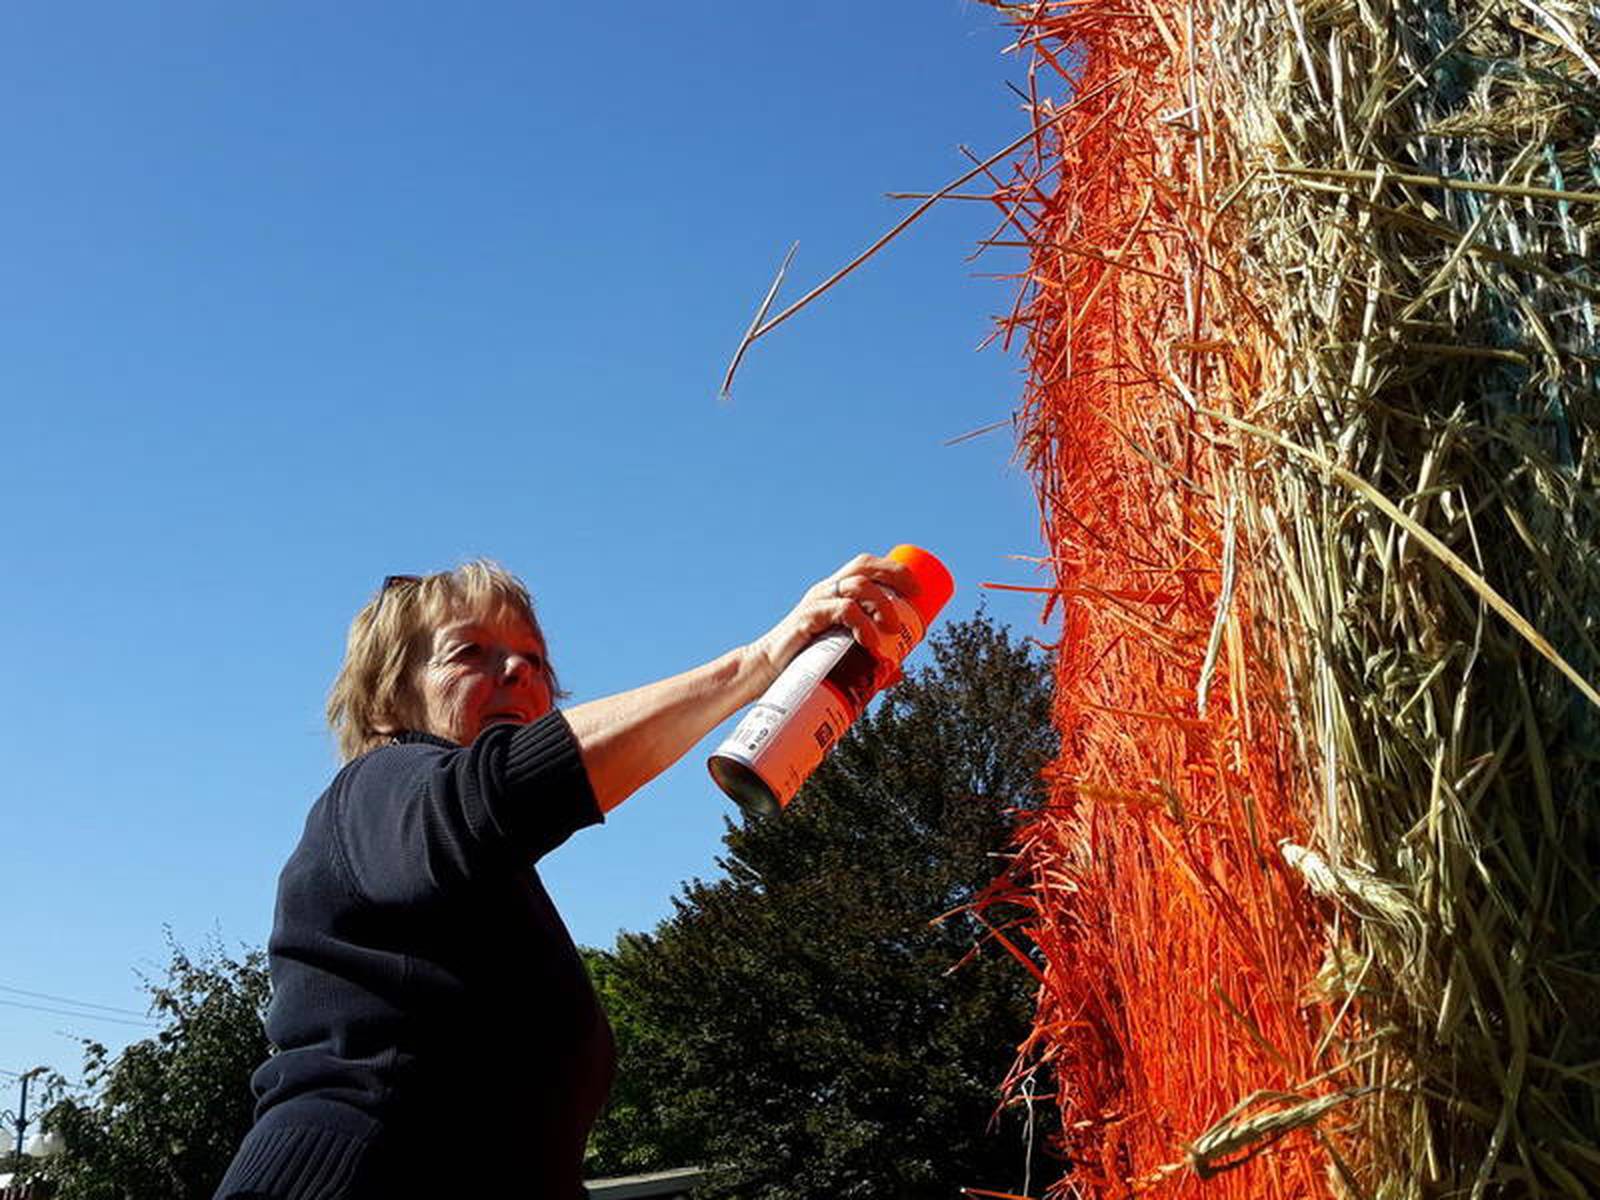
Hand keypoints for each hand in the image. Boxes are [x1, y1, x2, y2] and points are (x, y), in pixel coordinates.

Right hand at [746, 552, 921, 692]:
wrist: (765, 674)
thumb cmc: (801, 663)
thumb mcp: (839, 656)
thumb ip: (867, 662)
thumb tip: (898, 673)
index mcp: (833, 593)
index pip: (865, 566)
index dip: (893, 570)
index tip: (918, 590)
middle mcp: (824, 591)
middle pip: (864, 567)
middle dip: (895, 575)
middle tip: (914, 599)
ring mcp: (816, 602)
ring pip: (858, 586)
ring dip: (884, 604)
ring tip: (894, 630)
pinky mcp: (808, 618)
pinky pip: (842, 611)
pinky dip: (863, 624)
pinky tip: (872, 643)